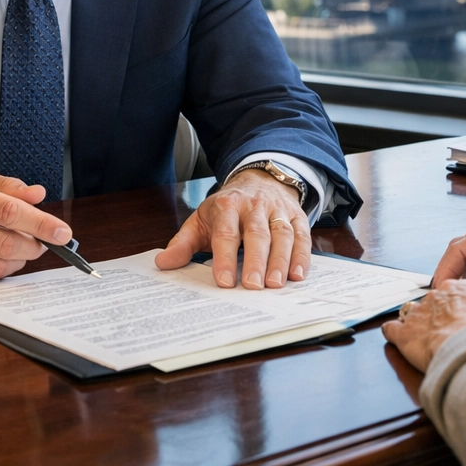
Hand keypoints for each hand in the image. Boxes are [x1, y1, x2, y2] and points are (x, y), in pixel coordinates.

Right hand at [0, 169, 72, 285]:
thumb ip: (6, 187)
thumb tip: (38, 195)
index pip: (7, 211)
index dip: (39, 223)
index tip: (62, 232)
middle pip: (4, 244)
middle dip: (33, 246)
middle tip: (44, 242)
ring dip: (19, 260)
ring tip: (23, 248)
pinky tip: (0, 258)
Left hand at [154, 169, 309, 288]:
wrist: (258, 180)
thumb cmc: (227, 208)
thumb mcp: (201, 220)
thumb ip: (183, 243)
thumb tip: (163, 262)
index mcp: (227, 206)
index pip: (226, 233)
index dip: (225, 257)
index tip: (224, 281)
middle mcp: (254, 206)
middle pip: (256, 233)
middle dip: (255, 260)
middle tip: (253, 285)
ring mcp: (277, 210)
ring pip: (282, 234)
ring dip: (280, 260)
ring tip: (275, 284)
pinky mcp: (296, 216)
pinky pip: (302, 235)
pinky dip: (302, 255)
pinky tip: (297, 274)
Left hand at [382, 276, 465, 371]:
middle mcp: (446, 291)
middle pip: (442, 297)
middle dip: (444, 310)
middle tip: (451, 328)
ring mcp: (423, 308)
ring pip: (418, 310)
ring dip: (421, 322)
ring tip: (427, 338)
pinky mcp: (405, 329)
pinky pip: (393, 328)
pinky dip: (395, 333)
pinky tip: (397, 338)